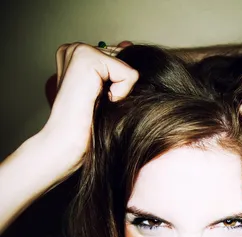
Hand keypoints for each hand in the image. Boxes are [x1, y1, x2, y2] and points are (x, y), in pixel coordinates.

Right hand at [42, 43, 137, 173]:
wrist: (66, 140)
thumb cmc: (87, 123)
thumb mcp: (107, 92)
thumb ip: (117, 67)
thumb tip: (128, 44)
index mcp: (77, 55)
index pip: (121, 61)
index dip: (119, 86)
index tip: (97, 99)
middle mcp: (75, 48)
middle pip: (127, 62)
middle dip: (121, 87)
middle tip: (96, 102)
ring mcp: (78, 50)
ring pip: (129, 68)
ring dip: (120, 92)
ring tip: (96, 101)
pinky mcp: (87, 57)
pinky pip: (129, 74)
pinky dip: (120, 94)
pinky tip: (98, 100)